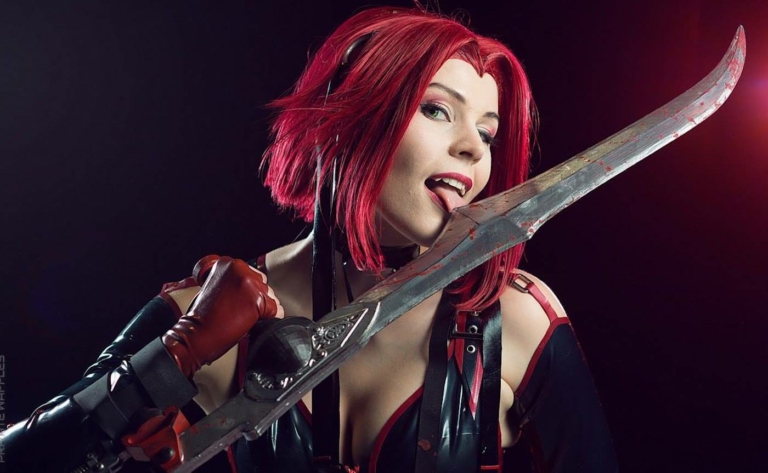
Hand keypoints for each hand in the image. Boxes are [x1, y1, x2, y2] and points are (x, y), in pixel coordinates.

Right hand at [162, 256, 281, 378]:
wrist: (195, 335)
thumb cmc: (202, 316)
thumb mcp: (215, 286)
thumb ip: (233, 281)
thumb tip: (253, 286)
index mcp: (228, 263)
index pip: (252, 274)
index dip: (248, 290)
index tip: (238, 299)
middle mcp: (240, 268)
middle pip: (263, 284)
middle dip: (256, 299)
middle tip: (238, 311)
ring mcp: (250, 283)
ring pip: (270, 296)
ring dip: (262, 309)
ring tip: (240, 317)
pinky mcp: (258, 300)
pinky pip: (275, 310)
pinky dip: (270, 318)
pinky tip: (253, 322)